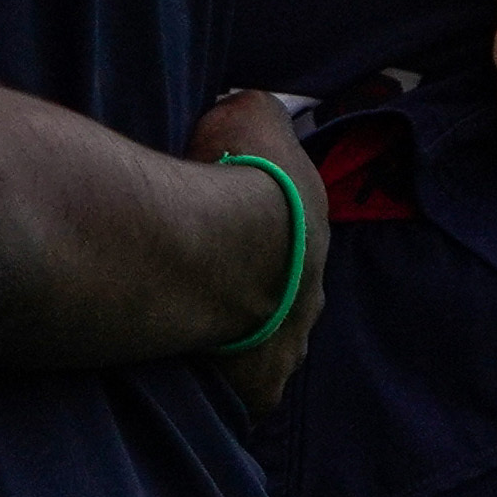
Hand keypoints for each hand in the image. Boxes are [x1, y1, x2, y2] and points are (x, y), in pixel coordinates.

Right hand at [188, 90, 323, 416]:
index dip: (252, 230)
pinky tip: (183, 367)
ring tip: (185, 318)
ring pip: (265, 347)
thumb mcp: (250, 113)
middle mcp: (312, 298)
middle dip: (249, 289)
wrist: (220, 242)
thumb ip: (256, 115)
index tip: (217, 224)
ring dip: (233, 336)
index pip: (289, 237)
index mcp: (312, 235)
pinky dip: (219, 379)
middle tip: (200, 274)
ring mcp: (289, 349)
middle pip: (282, 298)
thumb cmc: (235, 174)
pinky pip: (241, 388)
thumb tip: (250, 108)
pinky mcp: (260, 387)